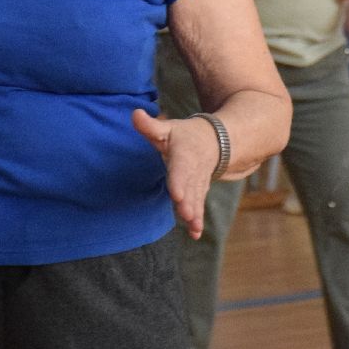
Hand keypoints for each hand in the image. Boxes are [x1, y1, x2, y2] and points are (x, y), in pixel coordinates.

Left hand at [131, 108, 220, 238]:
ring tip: (192, 226)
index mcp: (184, 155)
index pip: (180, 170)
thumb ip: (150, 125)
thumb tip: (134, 114)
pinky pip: (200, 206)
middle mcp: (193, 172)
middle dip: (188, 202)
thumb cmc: (184, 135)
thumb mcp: (168, 127)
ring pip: (196, 199)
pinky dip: (198, 220)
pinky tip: (195, 234)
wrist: (214, 141)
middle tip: (185, 214)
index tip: (176, 194)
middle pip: (190, 188)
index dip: (179, 181)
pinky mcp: (200, 192)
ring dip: (194, 214)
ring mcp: (198, 184)